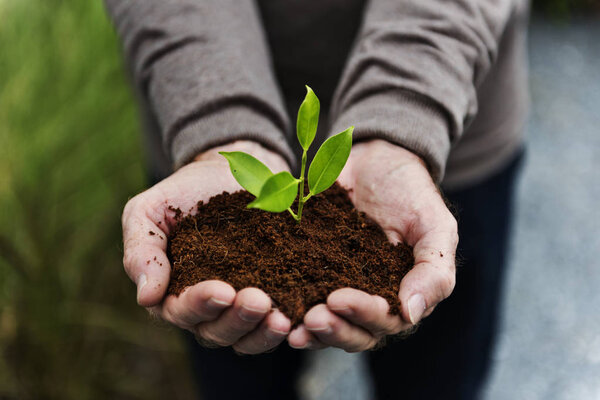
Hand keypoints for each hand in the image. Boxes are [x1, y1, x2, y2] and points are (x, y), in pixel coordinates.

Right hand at [122, 141, 292, 353]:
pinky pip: (274, 324)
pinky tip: (298, 317)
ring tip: (281, 318)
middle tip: (258, 301)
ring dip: (262, 331)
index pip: (181, 310)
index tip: (222, 290)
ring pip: (247, 337)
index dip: (200, 304)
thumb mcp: (150, 211)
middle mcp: (206, 309)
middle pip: (217, 331)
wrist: (231, 172)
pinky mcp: (271, 296)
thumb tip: (147, 298)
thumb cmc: (184, 193)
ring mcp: (239, 307)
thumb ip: (142, 250)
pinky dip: (286, 326)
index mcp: (172, 293)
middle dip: (237, 319)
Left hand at [288, 139, 457, 351]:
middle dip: (333, 329)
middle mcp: (368, 298)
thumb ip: (433, 271)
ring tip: (289, 325)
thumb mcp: (435, 226)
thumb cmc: (412, 193)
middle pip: (353, 332)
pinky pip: (298, 294)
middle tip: (311, 318)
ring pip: (325, 323)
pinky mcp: (310, 270)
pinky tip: (273, 306)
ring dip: (309, 329)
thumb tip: (412, 314)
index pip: (385, 321)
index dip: (363, 315)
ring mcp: (337, 286)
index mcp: (400, 295)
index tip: (338, 298)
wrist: (376, 159)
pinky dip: (288, 305)